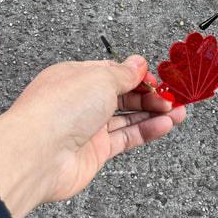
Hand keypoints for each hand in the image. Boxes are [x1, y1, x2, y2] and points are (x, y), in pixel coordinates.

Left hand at [0, 56, 185, 217]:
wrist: (38, 154)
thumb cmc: (59, 110)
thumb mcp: (100, 78)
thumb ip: (124, 73)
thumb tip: (138, 63)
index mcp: (77, 77)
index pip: (114, 73)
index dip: (139, 76)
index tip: (159, 79)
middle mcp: (82, 102)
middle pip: (124, 96)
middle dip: (151, 96)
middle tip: (173, 97)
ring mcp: (88, 128)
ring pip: (128, 118)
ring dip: (155, 114)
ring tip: (179, 111)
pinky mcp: (95, 152)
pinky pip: (127, 138)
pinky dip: (148, 131)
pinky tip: (165, 125)